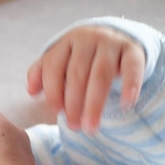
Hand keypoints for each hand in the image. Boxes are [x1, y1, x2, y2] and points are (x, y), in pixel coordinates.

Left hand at [27, 25, 145, 131]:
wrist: (115, 38)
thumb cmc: (80, 57)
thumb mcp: (60, 60)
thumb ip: (42, 74)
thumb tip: (31, 91)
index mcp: (66, 42)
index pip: (54, 67)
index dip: (53, 91)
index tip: (57, 112)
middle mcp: (88, 39)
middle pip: (77, 74)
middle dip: (73, 104)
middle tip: (74, 126)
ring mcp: (111, 43)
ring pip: (101, 75)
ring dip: (94, 104)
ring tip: (91, 126)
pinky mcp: (134, 50)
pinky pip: (132, 68)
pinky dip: (130, 85)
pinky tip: (126, 104)